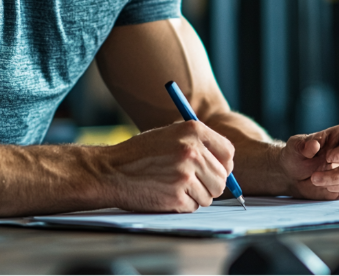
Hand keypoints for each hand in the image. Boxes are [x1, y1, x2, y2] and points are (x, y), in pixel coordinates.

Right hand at [100, 120, 233, 212]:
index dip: (223, 164)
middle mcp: (192, 151)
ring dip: (195, 196)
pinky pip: (193, 207)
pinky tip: (164, 194)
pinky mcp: (176, 196)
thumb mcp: (170, 134)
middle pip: (222, 178)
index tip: (215, 170)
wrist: (111, 170)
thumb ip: (198, 144)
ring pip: (210, 195)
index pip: (228, 152)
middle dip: (210, 184)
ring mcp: (185, 174)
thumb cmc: (140, 153)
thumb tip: (225, 164)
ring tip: (172, 185)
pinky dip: (181, 205)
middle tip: (192, 183)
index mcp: (193, 130)